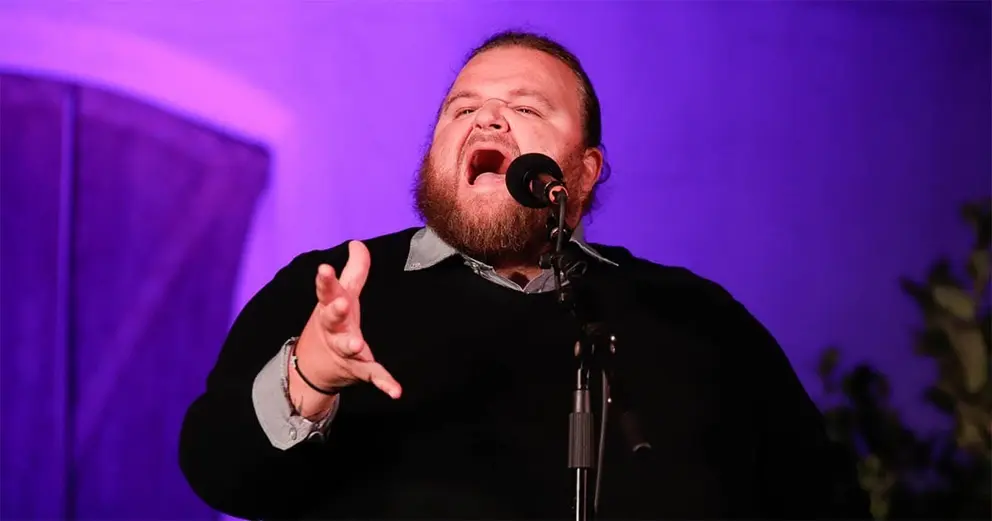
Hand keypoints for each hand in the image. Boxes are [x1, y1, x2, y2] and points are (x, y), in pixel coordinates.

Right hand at [294, 241, 401, 398]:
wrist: (312, 368)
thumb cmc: (332, 322)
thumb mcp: (341, 295)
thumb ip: (354, 270)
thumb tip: (358, 243)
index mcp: (330, 307)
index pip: (326, 291)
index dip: (325, 280)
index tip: (324, 268)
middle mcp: (335, 329)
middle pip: (333, 318)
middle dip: (336, 311)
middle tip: (340, 304)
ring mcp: (345, 350)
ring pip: (348, 347)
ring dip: (352, 346)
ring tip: (357, 345)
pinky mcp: (359, 369)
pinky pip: (373, 375)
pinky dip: (384, 383)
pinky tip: (396, 391)